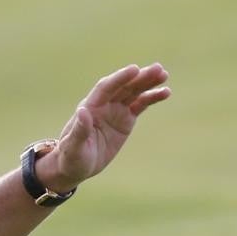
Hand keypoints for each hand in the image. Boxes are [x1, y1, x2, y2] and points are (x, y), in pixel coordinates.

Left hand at [39, 63, 171, 192]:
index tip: (135, 69)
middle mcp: (103, 105)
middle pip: (123, 86)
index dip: (120, 78)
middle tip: (158, 69)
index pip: (105, 88)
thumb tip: (82, 110)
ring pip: (133, 92)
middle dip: (139, 77)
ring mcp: (115, 111)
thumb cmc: (71, 158)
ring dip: (148, 83)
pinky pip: (140, 105)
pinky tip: (165, 92)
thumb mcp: (73, 147)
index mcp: (89, 108)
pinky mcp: (125, 119)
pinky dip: (152, 97)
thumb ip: (79, 130)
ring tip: (164, 75)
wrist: (76, 167)